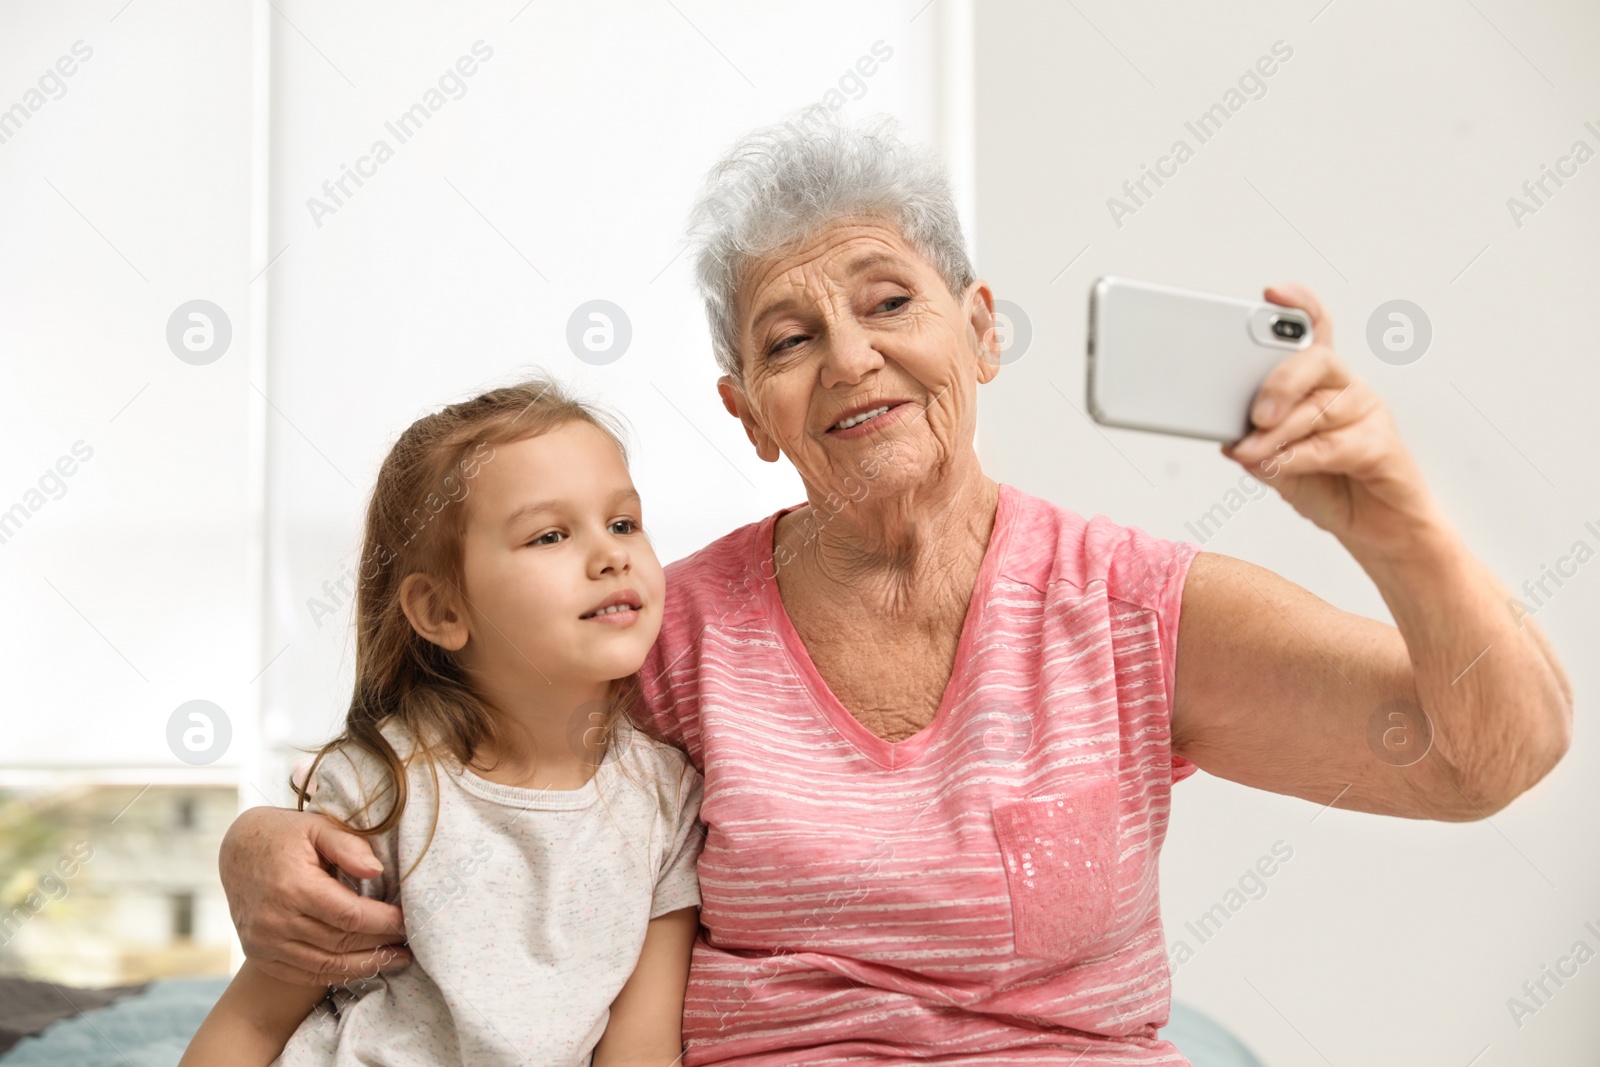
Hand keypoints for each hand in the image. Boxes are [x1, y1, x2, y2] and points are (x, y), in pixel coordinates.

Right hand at [219, 806, 410, 984]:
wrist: (236, 852)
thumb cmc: (283, 835)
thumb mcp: (316, 826)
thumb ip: (348, 845)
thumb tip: (376, 871)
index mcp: (293, 887)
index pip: (349, 915)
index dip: (383, 921)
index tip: (407, 919)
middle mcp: (275, 920)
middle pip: (340, 943)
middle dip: (380, 944)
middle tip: (410, 942)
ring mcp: (264, 942)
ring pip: (325, 965)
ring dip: (364, 966)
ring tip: (396, 959)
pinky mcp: (260, 954)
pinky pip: (304, 974)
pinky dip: (336, 974)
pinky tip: (362, 967)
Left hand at [1221, 282, 1444, 554]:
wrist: (1376, 531)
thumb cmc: (1329, 488)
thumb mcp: (1277, 464)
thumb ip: (1255, 446)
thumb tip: (1227, 435)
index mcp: (1318, 385)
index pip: (1314, 331)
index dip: (1298, 306)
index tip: (1271, 294)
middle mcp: (1345, 390)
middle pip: (1315, 361)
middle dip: (1278, 382)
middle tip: (1254, 412)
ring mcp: (1367, 414)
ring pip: (1318, 408)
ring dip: (1277, 433)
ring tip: (1249, 451)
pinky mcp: (1382, 445)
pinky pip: (1335, 444)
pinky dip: (1300, 456)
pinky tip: (1278, 465)